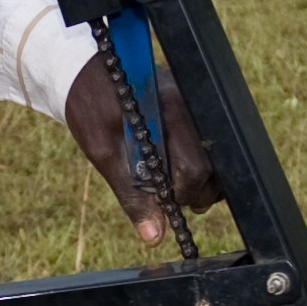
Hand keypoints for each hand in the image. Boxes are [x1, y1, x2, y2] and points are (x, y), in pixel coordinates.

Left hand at [65, 53, 217, 246]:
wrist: (86, 68)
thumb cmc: (91, 108)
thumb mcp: (104, 153)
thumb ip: (132, 195)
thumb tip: (154, 237)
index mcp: (169, 114)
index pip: (195, 168)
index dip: (183, 194)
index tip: (166, 202)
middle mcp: (191, 104)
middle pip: (215, 164)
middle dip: (197, 191)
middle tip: (175, 199)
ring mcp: (197, 101)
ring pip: (220, 155)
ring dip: (204, 180)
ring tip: (178, 185)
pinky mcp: (196, 102)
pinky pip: (212, 141)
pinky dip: (204, 162)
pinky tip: (182, 167)